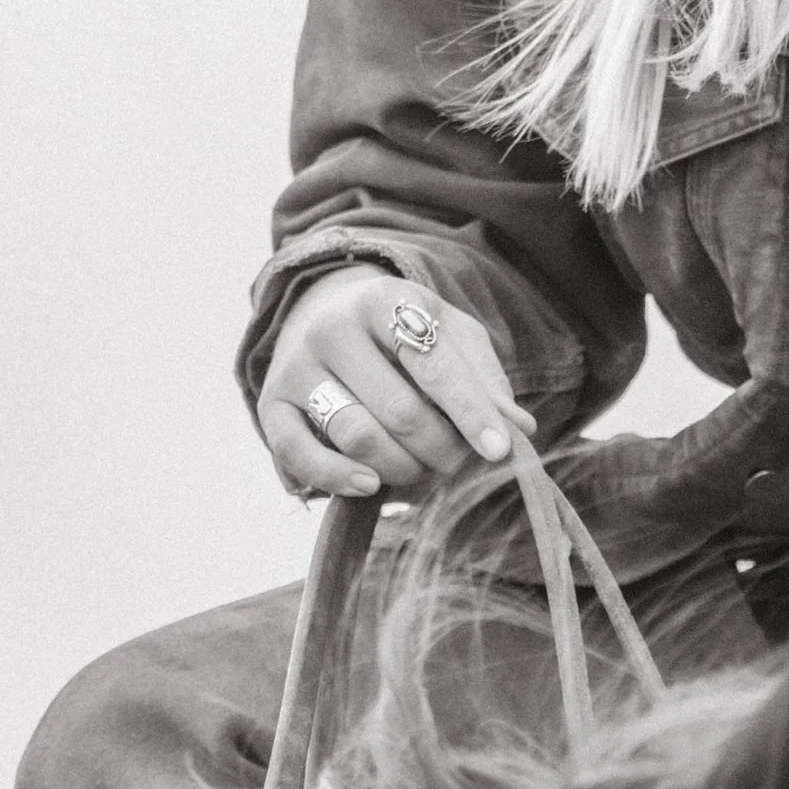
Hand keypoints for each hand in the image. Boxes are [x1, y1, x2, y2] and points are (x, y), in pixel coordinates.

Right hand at [259, 270, 533, 501]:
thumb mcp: (452, 337)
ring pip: (358, 437)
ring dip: (403, 469)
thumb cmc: (405, 333)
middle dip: (442, 450)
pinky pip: (299, 454)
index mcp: (384, 301)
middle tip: (460, 463)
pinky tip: (370, 487)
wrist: (325, 313)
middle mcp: (333, 328)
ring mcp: (297, 366)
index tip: (500, 451)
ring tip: (424, 469)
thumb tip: (517, 430)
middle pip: (400, 411)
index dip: (471, 413)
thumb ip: (485, 380)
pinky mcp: (272, 404)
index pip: (435, 365)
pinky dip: (337, 479)